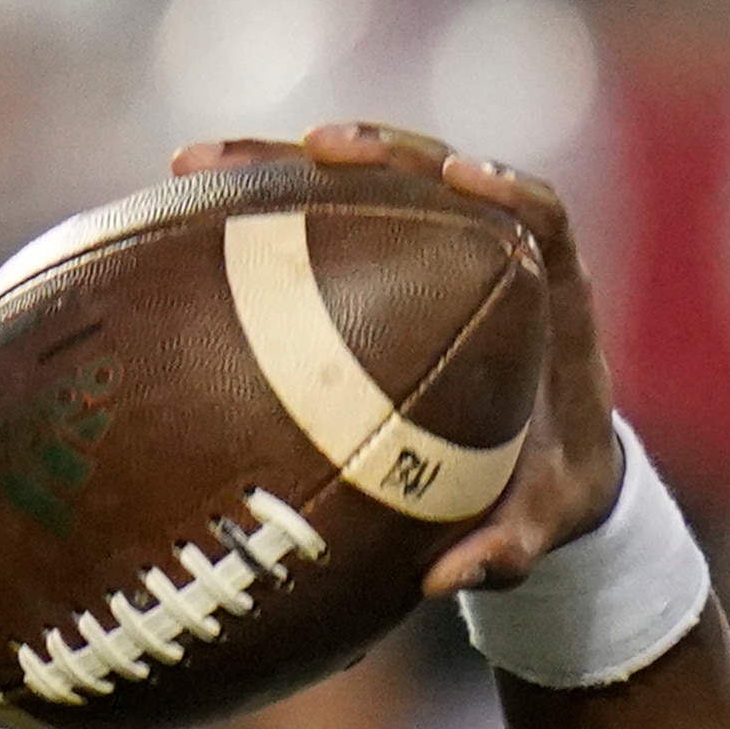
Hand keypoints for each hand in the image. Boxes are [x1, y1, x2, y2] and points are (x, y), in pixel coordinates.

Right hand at [168, 122, 626, 596]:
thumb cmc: (554, 494)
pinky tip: (173, 215)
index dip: (508, 188)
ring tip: (197, 163)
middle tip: (315, 148)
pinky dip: (256, 216)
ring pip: (365, 188)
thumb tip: (450, 581)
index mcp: (556, 300)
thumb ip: (510, 550)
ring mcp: (435, 254)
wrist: (550, 478)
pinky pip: (320, 228)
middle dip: (380, 152)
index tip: (461, 178)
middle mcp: (496, 258)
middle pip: (441, 173)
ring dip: (285, 166)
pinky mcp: (382, 268)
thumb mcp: (542, 526)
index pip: (544, 216)